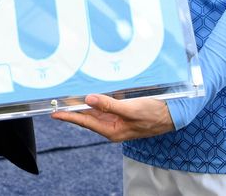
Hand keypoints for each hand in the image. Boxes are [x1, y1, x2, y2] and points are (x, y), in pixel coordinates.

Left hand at [50, 94, 174, 141]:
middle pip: (87, 117)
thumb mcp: (131, 109)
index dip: (69, 116)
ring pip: (94, 111)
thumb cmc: (153, 114)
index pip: (85, 122)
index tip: (54, 113)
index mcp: (112, 130)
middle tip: (56, 102)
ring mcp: (116, 120)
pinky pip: (103, 107)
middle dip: (72, 110)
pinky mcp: (120, 112)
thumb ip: (109, 105)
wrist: (171, 114)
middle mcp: (112, 126)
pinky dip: (94, 101)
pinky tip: (87, 95)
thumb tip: (88, 100)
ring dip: (82, 105)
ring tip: (66, 98)